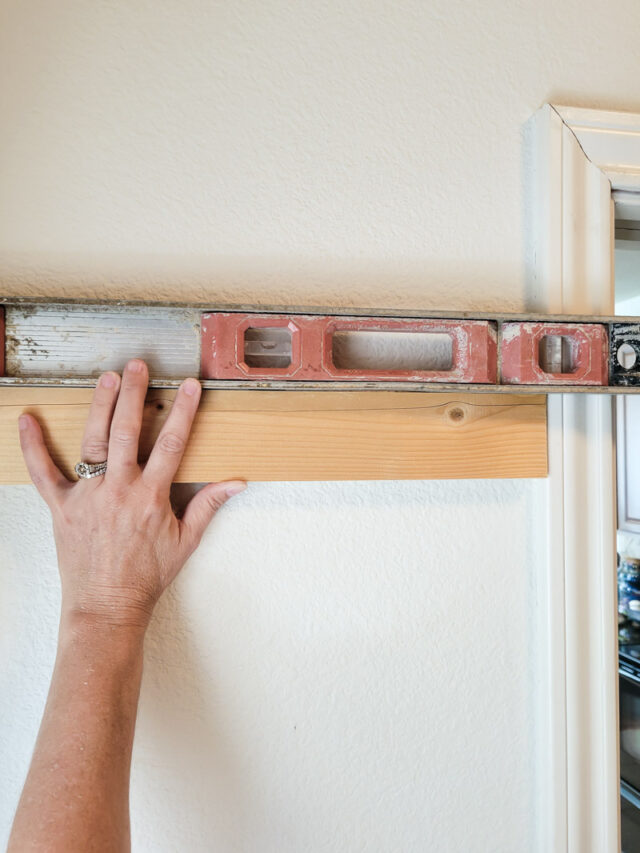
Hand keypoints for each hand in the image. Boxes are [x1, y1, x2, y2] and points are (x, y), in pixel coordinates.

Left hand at [18, 359, 245, 631]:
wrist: (107, 606)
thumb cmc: (147, 576)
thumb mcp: (186, 541)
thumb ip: (209, 506)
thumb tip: (236, 482)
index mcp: (151, 497)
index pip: (171, 444)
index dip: (182, 411)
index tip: (189, 386)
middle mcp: (119, 490)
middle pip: (127, 431)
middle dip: (134, 394)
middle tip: (138, 366)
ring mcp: (87, 497)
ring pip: (92, 442)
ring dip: (99, 406)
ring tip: (106, 378)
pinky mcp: (61, 507)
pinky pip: (43, 472)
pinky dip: (33, 446)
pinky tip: (27, 420)